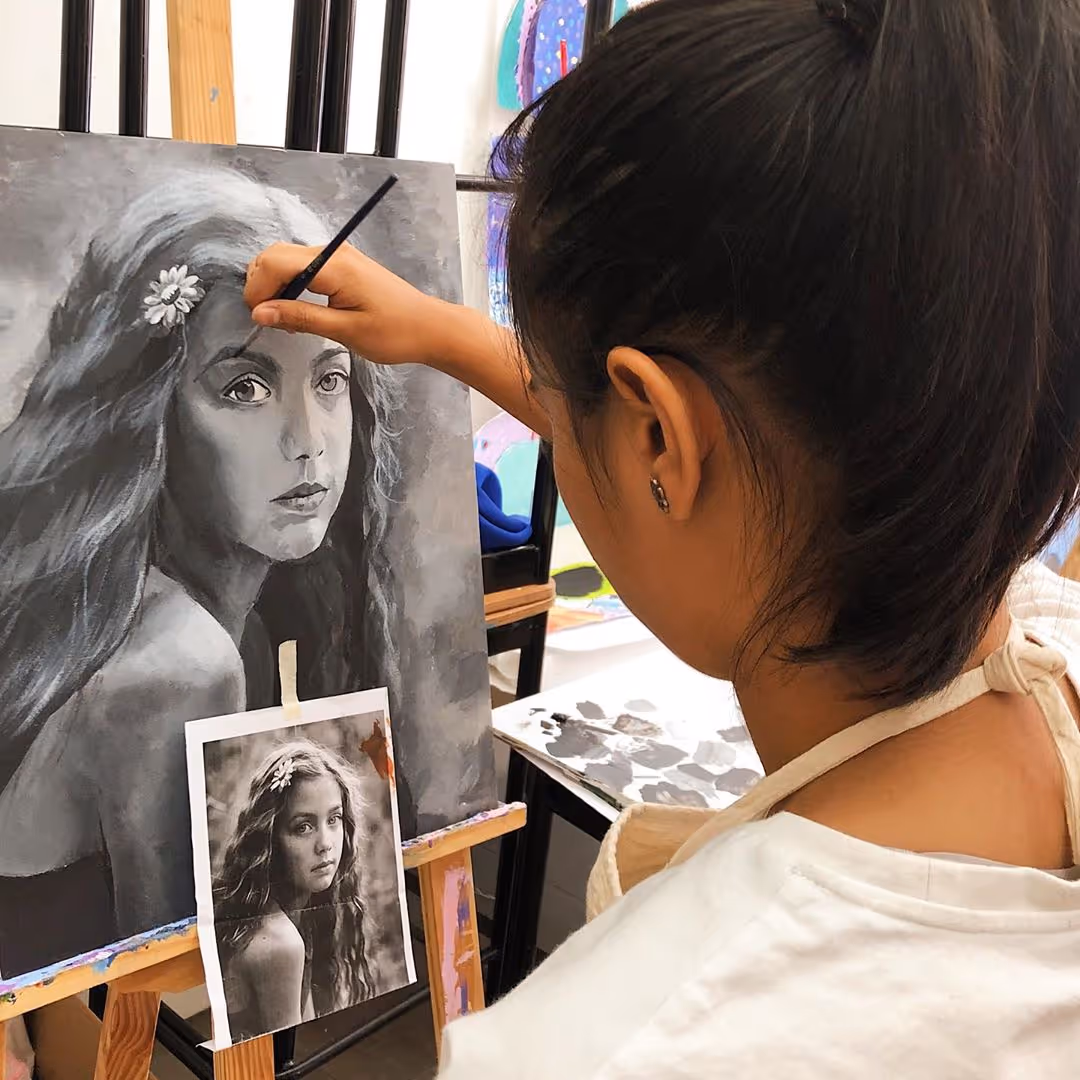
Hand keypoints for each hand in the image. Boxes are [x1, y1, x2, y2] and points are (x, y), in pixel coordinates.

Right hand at [244, 242, 443, 364]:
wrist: (429, 327)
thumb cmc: (396, 332)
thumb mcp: (345, 331)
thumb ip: (300, 318)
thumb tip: (261, 312)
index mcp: (335, 266)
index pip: (275, 262)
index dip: (259, 289)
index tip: (259, 317)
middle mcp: (334, 253)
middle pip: (276, 255)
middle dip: (263, 286)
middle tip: (271, 320)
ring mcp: (339, 257)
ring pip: (287, 260)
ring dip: (277, 286)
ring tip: (288, 319)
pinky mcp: (343, 265)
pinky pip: (304, 267)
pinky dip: (292, 285)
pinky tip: (300, 310)